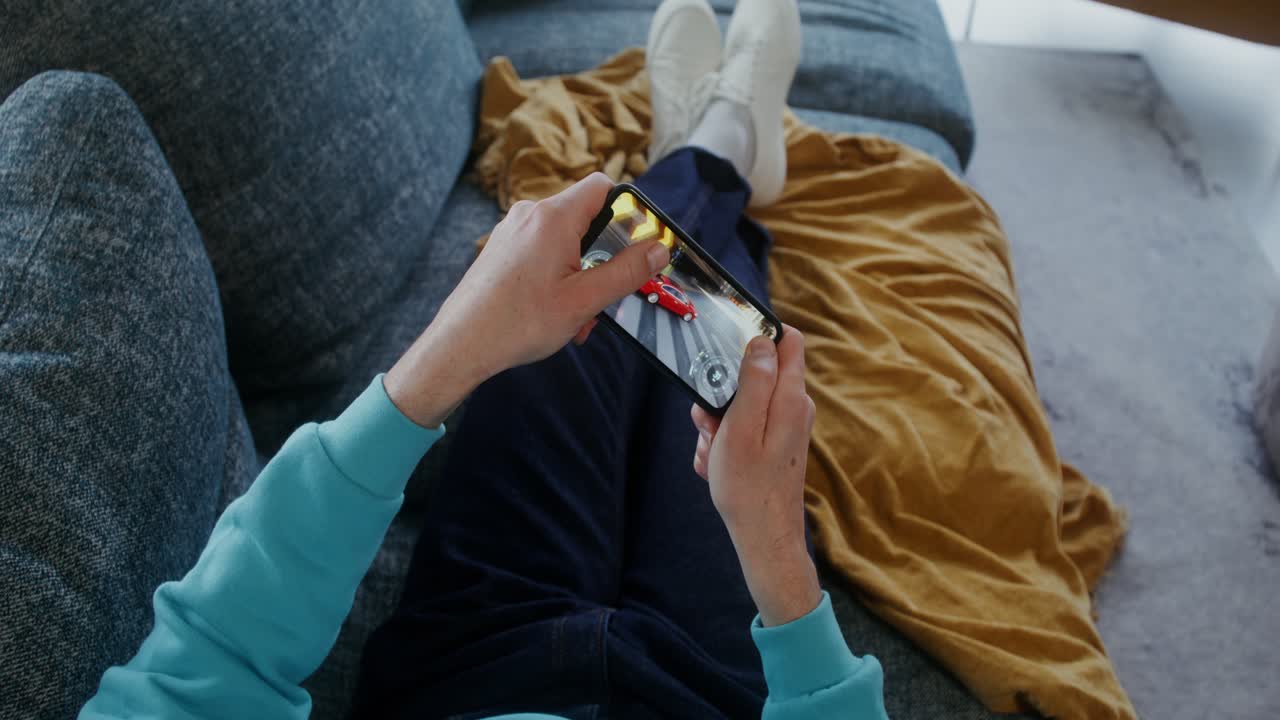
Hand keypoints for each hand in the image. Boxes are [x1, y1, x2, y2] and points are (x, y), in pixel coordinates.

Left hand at [385, 173, 669, 427]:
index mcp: (554, 217)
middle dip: (604, 256)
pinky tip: (556, 314)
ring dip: (582, 274)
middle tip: (607, 294)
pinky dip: (559, 277)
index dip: (628, 210)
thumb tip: (660, 250)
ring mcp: (513, 231)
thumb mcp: (585, 301)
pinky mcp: (502, 249)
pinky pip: (543, 253)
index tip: (639, 244)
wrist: (460, 344)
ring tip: (578, 317)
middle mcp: (531, 215)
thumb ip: (627, 272)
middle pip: (586, 218)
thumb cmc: (518, 323)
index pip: (603, 186)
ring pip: (565, 241)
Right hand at [690, 326, 822, 625]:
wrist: (764, 538)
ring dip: (720, 423)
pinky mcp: (776, 444)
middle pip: (755, 374)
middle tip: (709, 422)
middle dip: (724, 391)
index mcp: (790, 397)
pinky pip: (745, 429)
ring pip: (743, 404)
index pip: (787, 339)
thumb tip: (762, 340)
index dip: (757, 336)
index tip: (727, 349)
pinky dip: (727, 443)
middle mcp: (794, 407)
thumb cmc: (748, 487)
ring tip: (713, 451)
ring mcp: (786, 426)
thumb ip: (754, 381)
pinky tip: (719, 465)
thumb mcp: (740, 427)